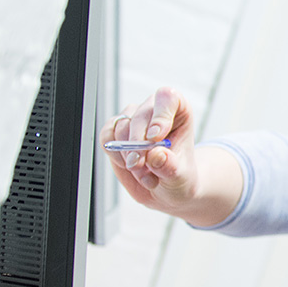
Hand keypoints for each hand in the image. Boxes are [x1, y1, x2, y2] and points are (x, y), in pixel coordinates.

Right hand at [99, 87, 200, 216]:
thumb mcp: (180, 177)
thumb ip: (169, 166)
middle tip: (141, 165)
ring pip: (122, 127)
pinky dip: (113, 153)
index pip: (168, 98)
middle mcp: (155, 111)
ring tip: (143, 172)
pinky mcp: (116, 132)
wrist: (166, 188)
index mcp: (179, 112)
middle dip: (138, 144)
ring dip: (128, 153)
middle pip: (141, 115)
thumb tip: (156, 154)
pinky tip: (127, 165)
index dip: (160, 115)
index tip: (156, 138)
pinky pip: (106, 136)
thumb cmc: (179, 177)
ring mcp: (134, 120)